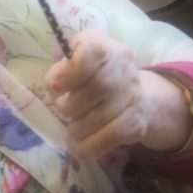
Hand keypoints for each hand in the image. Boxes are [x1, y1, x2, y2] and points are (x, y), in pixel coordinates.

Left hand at [47, 28, 150, 157]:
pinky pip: (113, 136)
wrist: (129, 95)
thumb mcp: (72, 63)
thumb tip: (55, 84)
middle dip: (71, 105)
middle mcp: (123, 65)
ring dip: (78, 128)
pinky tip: (79, 146)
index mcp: (103, 46)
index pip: (93, 52)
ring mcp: (134, 93)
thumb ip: (61, 69)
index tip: (55, 85)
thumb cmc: (90, 77)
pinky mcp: (137, 119)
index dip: (72, 71)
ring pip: (104, 115)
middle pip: (100, 86)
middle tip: (62, 109)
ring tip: (71, 129)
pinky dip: (91, 145)